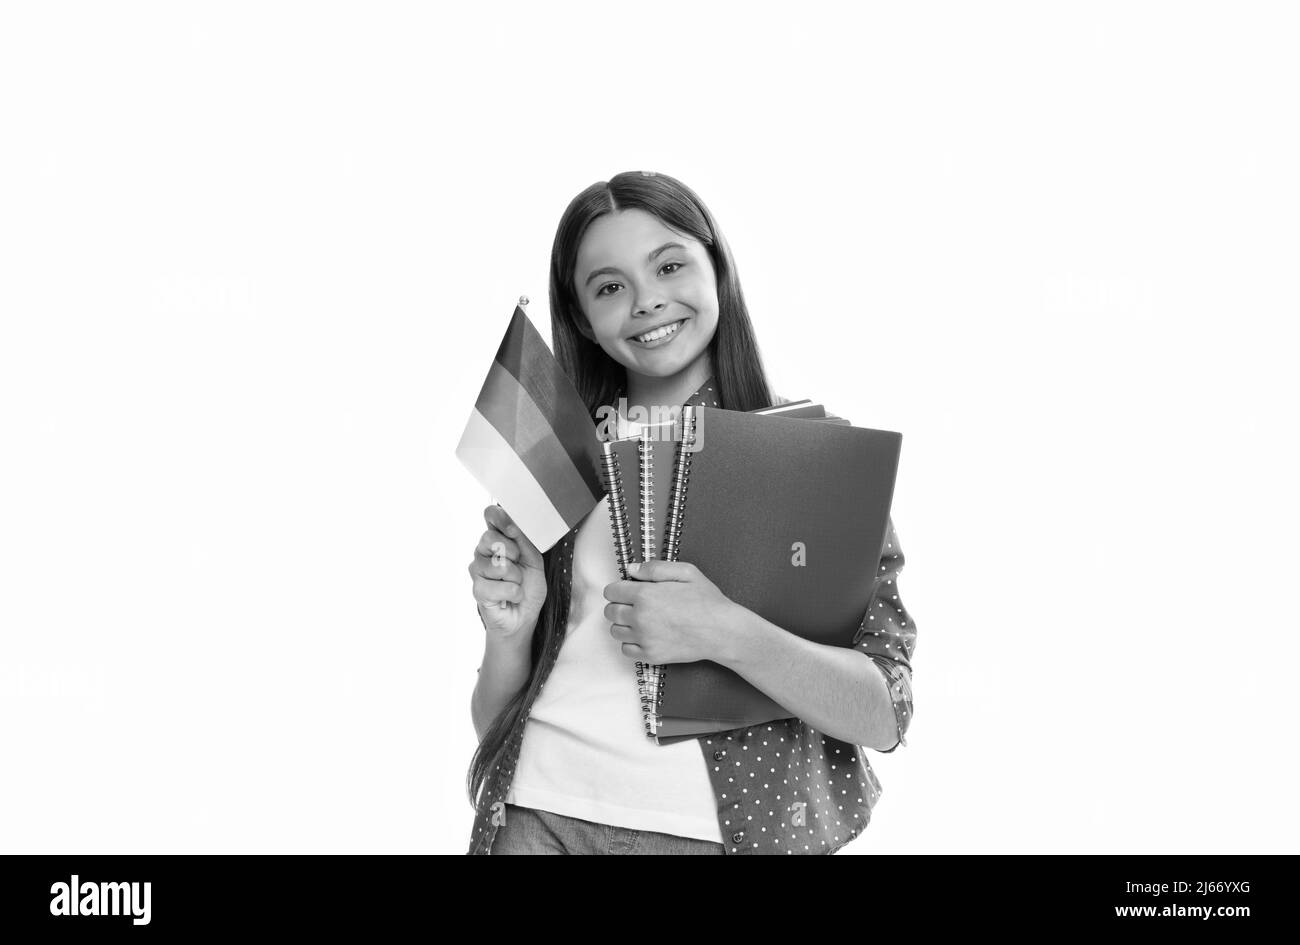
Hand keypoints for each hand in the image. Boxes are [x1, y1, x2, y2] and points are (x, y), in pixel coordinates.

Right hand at [468, 505, 546, 640]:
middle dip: (513, 553)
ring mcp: (477, 570)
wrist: (524, 616)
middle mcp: (483, 551)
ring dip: (516, 578)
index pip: (490, 515)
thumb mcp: (534, 559)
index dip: (500, 518)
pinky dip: (514, 593)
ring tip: (515, 584)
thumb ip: (524, 540)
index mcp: (497, 539)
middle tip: (518, 565)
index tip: (513, 529)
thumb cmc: (528, 587)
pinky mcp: (478, 590)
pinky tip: (510, 597)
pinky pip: (501, 586)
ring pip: (499, 565)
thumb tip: (512, 525)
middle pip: (489, 537)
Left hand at [602, 559, 743, 664]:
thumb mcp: (686, 572)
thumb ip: (655, 568)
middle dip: (619, 605)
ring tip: (641, 621)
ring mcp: (644, 639)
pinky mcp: (650, 655)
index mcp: (645, 594)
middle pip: (610, 612)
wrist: (722, 631)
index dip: (619, 589)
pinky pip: (626, 650)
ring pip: (615, 631)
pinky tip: (645, 636)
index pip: (611, 592)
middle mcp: (640, 617)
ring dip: (624, 625)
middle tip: (635, 605)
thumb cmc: (707, 601)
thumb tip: (631, 569)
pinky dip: (631, 643)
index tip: (628, 590)